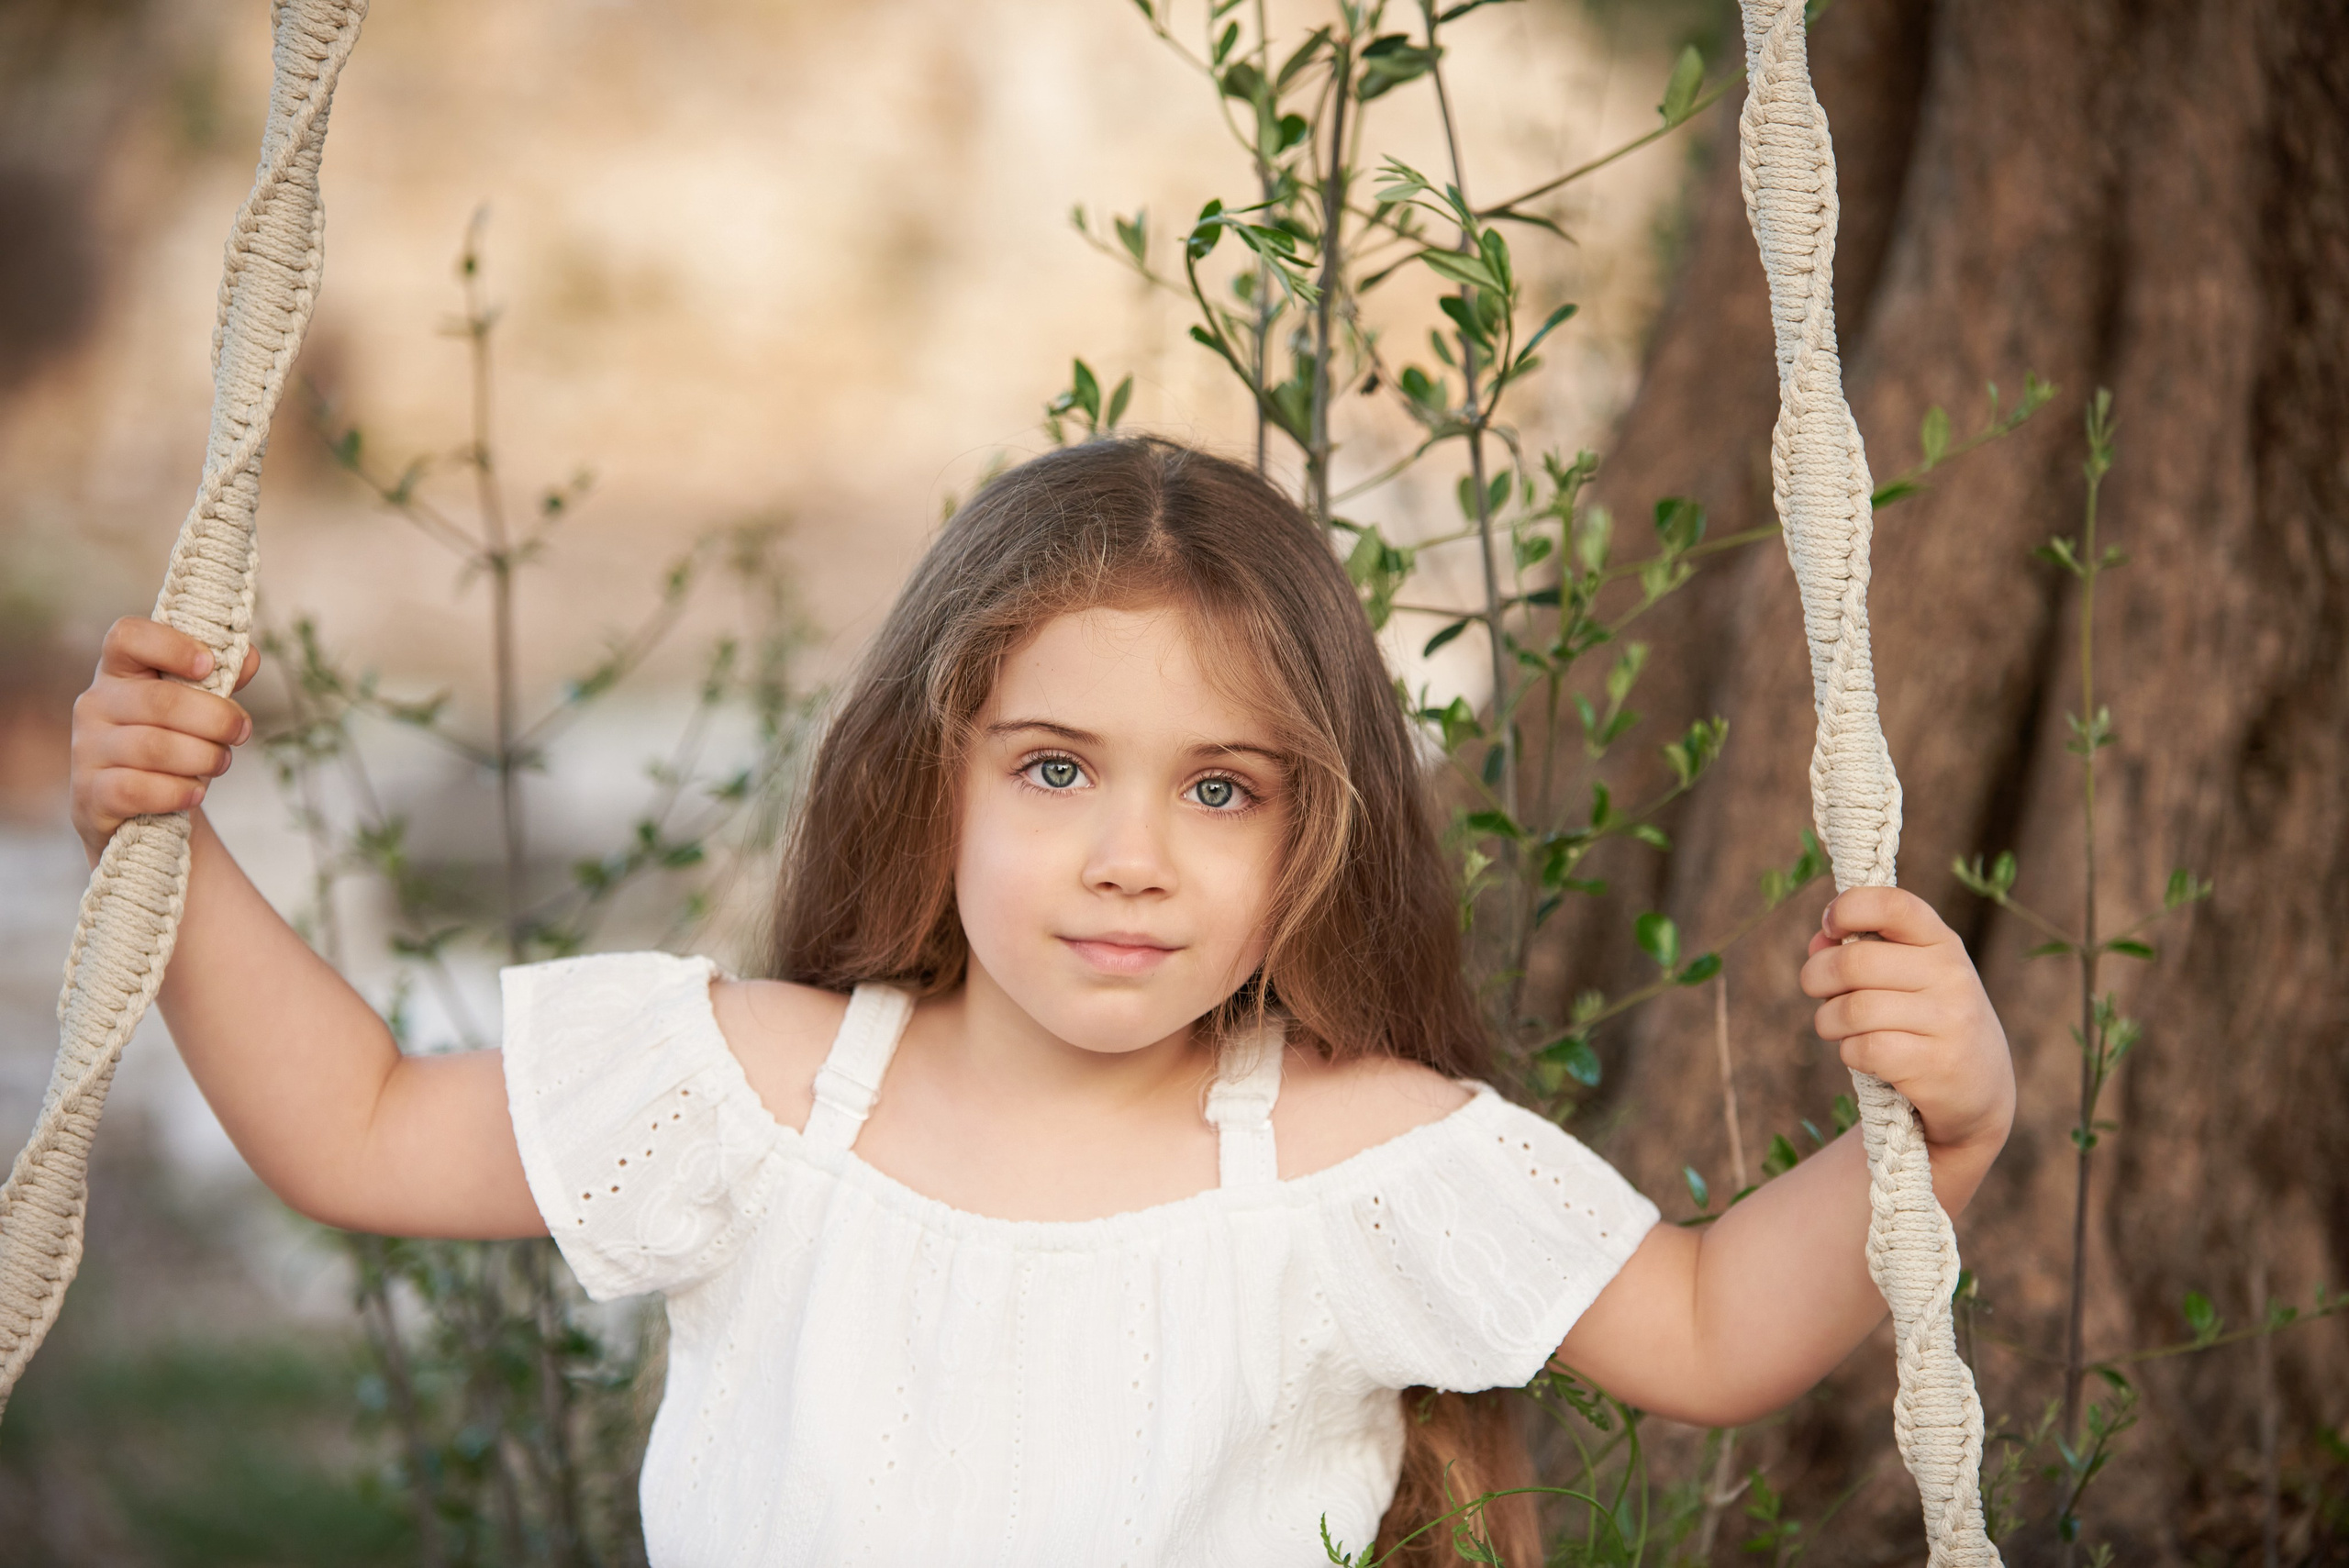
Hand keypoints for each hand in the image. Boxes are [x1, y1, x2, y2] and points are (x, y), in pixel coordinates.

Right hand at [70, 616, 259, 861]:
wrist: (136, 809)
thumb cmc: (171, 742)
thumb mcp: (196, 706)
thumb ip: (221, 679)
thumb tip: (250, 658)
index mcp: (120, 670)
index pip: (127, 636)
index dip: (171, 645)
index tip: (210, 665)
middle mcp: (96, 704)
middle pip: (159, 701)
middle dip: (215, 719)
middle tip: (240, 732)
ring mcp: (88, 749)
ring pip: (154, 747)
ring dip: (203, 756)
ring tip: (220, 762)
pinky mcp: (90, 793)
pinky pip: (137, 789)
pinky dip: (177, 791)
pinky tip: (194, 793)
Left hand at [1800, 887, 2014, 1155]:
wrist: (1980, 1090)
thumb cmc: (1927, 1022)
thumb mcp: (1906, 977)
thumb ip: (1862, 952)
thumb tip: (1818, 942)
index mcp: (1941, 942)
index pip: (1892, 905)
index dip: (1848, 909)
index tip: (1830, 927)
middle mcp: (1951, 975)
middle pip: (1855, 961)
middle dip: (1816, 976)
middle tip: (1815, 989)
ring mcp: (1948, 1020)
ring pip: (1854, 1009)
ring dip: (1828, 1020)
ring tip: (1836, 1027)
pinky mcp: (1936, 1064)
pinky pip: (1865, 1048)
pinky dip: (1849, 1052)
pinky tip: (1862, 1054)